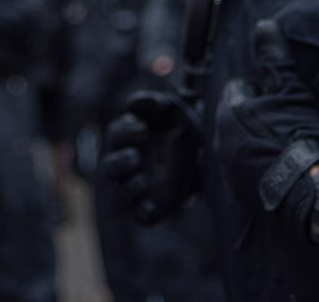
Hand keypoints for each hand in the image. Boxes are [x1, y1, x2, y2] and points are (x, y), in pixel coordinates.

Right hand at [101, 90, 203, 223]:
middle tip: (137, 156)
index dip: (126, 132)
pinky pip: (140, 214)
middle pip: (110, 167)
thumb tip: (130, 103)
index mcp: (130, 140)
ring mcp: (139, 187)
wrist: (208, 158)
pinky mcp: (152, 207)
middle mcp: (129, 165)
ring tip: (144, 180)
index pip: (116, 135)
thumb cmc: (182, 131)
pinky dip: (144, 210)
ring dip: (129, 185)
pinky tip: (153, 205)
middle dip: (121, 161)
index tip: (144, 130)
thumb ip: (153, 104)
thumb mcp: (172, 112)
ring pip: (122, 191)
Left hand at [211, 20, 318, 241]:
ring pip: (241, 143)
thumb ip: (274, 58)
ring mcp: (230, 170)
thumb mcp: (290, 92)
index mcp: (228, 114)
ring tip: (286, 143)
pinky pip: (247, 169)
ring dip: (257, 140)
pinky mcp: (242, 193)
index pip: (239, 88)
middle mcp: (221, 142)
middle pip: (238, 117)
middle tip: (286, 120)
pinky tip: (283, 166)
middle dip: (256, 115)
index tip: (282, 100)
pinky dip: (261, 164)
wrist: (309, 192)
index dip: (263, 90)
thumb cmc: (297, 138)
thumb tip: (265, 25)